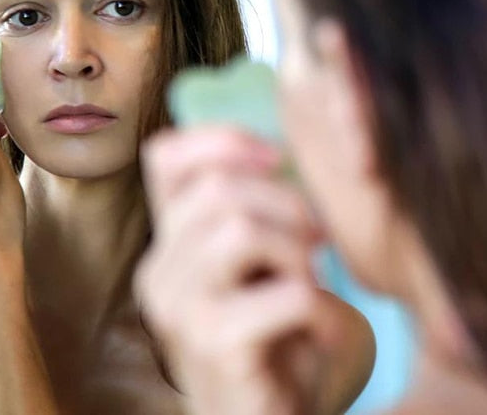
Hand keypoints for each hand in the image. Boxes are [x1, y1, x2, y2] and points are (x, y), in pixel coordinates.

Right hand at [136, 126, 329, 414]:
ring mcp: (180, 311)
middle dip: (287, 203)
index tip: (277, 158)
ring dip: (298, 252)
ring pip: (239, 230)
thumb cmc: (275, 339)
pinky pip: (287, 294)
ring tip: (313, 284)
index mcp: (169, 244)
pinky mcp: (214, 346)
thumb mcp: (260, 263)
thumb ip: (251, 210)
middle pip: (216, 188)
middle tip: (317, 242)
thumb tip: (277, 150)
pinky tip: (328, 331)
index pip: (166, 157)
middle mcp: (159, 273)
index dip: (224, 141)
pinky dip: (324, 308)